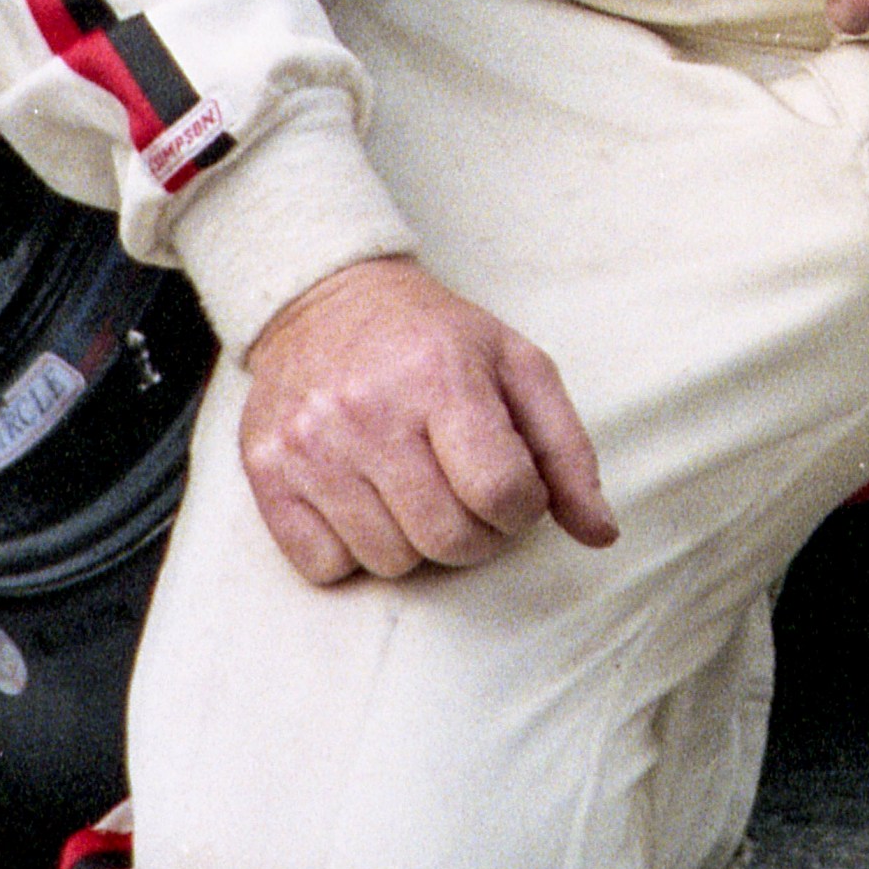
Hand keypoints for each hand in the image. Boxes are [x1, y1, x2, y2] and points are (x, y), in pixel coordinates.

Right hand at [239, 256, 617, 586]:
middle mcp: (369, 410)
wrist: (326, 301)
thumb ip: (567, 451)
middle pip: (448, 541)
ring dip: (415, 542)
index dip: (522, 507)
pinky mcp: (266, 471)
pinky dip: (352, 550)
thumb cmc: (435, 339)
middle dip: (476, 533)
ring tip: (414, 488)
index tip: (513, 486)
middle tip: (468, 495)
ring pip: (390, 561)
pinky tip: (364, 499)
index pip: (502, 493)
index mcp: (441, 376)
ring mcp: (311, 445)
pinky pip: (324, 567)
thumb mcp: (517, 367)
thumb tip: (601, 533)